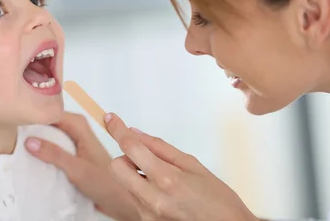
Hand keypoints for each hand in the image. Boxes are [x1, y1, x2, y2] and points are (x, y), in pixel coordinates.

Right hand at [25, 112, 139, 220]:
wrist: (121, 201)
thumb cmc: (106, 184)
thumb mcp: (76, 169)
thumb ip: (54, 154)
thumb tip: (30, 141)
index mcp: (81, 126)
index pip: (52, 112)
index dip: (35, 115)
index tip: (17, 120)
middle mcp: (78, 130)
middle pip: (50, 121)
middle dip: (34, 126)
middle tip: (13, 132)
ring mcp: (76, 142)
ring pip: (52, 134)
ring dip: (39, 138)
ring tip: (18, 143)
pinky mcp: (74, 154)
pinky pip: (55, 146)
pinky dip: (45, 149)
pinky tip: (33, 156)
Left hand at [105, 113, 258, 220]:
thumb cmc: (219, 200)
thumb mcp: (194, 165)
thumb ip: (161, 148)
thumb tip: (136, 133)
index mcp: (167, 179)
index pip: (131, 147)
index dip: (117, 129)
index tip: (110, 118)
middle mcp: (152, 199)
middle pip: (116, 167)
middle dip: (125, 156)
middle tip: (144, 157)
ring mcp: (147, 214)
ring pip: (124, 183)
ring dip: (134, 174)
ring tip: (162, 179)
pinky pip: (134, 198)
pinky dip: (141, 189)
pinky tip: (164, 193)